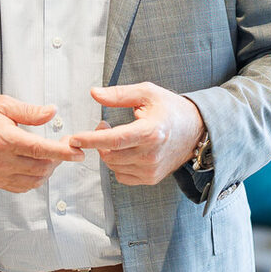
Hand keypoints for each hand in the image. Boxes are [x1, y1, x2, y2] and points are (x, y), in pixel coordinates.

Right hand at [0, 95, 78, 192]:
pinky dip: (36, 178)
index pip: (39, 149)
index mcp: (3, 139)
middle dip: (58, 158)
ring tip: (51, 154)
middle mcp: (0, 161)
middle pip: (41, 167)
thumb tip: (52, 112)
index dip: (62, 152)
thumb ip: (30, 111)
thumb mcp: (3, 104)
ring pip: (35, 180)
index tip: (78, 152)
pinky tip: (37, 164)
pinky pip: (23, 187)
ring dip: (48, 169)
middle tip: (65, 146)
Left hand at [69, 82, 204, 185]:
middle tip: (104, 126)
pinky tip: (126, 151)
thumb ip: (119, 94)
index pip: (114, 140)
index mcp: (151, 132)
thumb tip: (94, 93)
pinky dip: (117, 164)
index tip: (75, 138)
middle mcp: (151, 154)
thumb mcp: (147, 93)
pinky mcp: (151, 178)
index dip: (91, 140)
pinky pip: (122, 175)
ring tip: (117, 136)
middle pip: (110, 154)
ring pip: (113, 166)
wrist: (196, 130)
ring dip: (108, 152)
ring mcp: (151, 169)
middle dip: (99, 141)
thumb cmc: (170, 109)